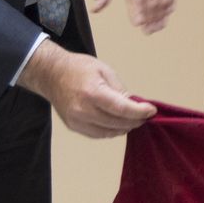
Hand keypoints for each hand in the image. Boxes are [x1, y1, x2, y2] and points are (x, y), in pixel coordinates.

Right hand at [18, 40, 155, 137]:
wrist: (52, 74)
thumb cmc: (79, 68)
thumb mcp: (104, 70)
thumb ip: (120, 90)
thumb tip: (134, 104)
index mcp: (92, 92)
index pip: (121, 108)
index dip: (139, 112)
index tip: (151, 111)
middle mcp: (83, 110)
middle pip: (116, 123)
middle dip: (135, 120)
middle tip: (146, 115)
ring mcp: (76, 121)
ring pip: (108, 132)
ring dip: (124, 127)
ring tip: (134, 119)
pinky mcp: (74, 126)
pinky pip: (98, 134)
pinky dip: (111, 131)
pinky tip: (119, 124)